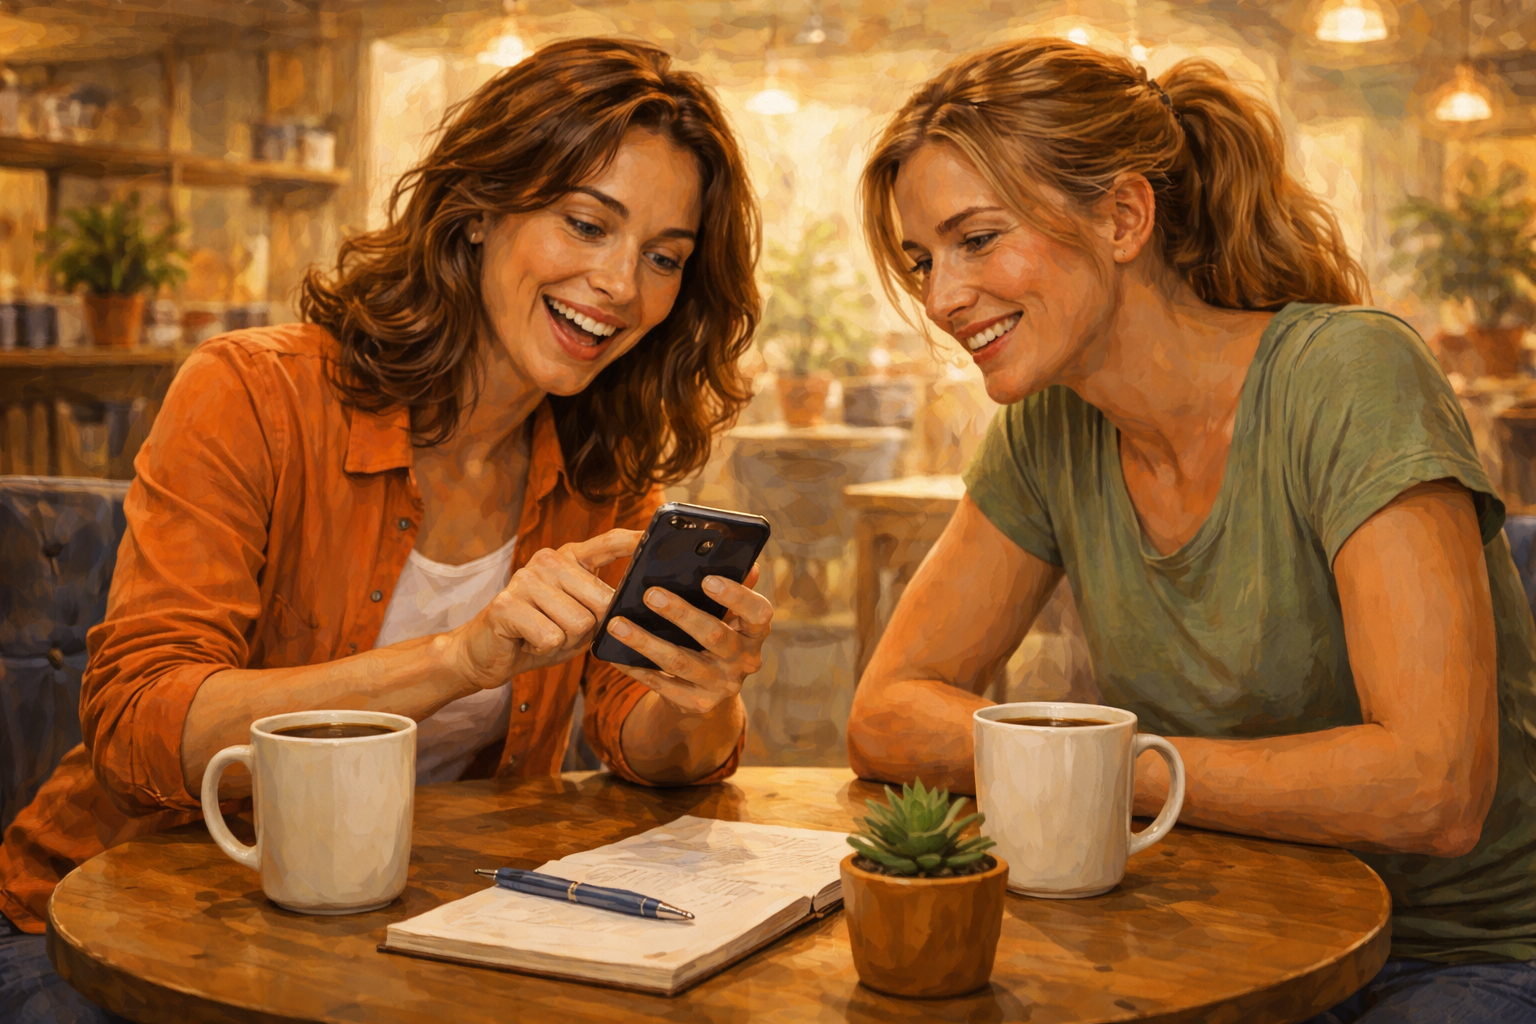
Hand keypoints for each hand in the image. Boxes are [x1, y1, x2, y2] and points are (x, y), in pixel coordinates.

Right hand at [447, 529, 639, 688]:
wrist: (488, 654)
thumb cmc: (541, 634)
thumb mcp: (582, 620)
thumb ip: (605, 606)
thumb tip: (635, 602)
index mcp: (570, 559)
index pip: (609, 542)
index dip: (635, 540)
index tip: (661, 529)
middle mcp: (548, 560)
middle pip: (601, 601)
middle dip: (589, 629)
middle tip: (562, 629)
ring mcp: (526, 579)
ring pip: (578, 623)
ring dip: (564, 641)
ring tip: (544, 634)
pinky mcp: (506, 603)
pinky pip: (551, 636)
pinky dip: (544, 648)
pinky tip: (528, 640)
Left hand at [605, 566, 772, 713]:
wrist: (714, 691)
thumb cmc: (719, 636)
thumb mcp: (731, 616)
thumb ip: (737, 589)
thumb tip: (746, 562)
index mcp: (755, 633)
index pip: (759, 613)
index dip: (737, 596)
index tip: (707, 579)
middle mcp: (744, 660)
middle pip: (714, 635)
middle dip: (681, 614)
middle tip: (651, 594)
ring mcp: (721, 685)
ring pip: (680, 661)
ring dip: (647, 642)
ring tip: (618, 624)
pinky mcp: (698, 703)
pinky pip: (662, 685)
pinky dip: (637, 669)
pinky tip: (616, 654)